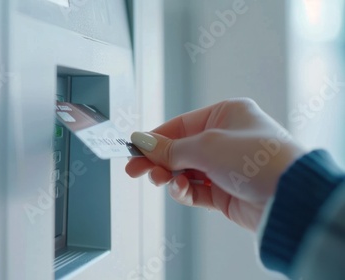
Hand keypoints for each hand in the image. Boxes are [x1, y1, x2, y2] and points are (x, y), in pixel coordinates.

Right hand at [126, 98, 305, 230]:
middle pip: (180, 149)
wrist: (289, 197)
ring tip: (161, 180)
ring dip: (170, 177)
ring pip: (185, 171)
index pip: (180, 125)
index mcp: (226, 115)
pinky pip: (196, 190)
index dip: (155, 138)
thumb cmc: (259, 159)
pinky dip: (184, 191)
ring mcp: (226, 166)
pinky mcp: (226, 191)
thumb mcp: (206, 146)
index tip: (133, 148)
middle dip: (158, 160)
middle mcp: (226, 139)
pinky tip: (179, 190)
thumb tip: (143, 142)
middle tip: (136, 170)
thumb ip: (171, 148)